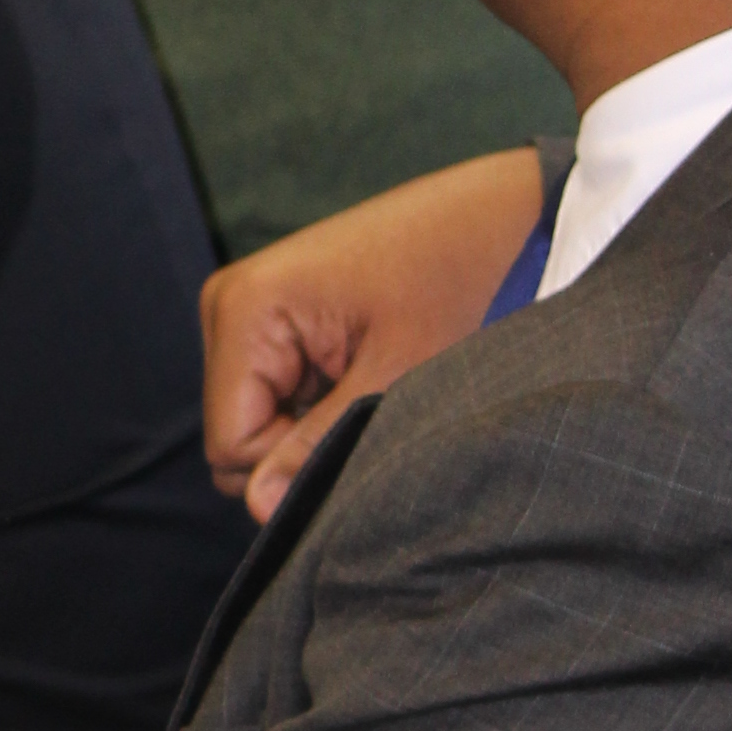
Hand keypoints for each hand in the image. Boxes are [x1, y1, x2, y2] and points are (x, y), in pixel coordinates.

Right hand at [199, 147, 547, 521]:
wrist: (501, 217)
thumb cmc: (458, 282)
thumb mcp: (395, 377)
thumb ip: (318, 448)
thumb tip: (261, 513)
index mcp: (245, 310)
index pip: (230, 446)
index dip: (292, 465)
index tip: (362, 432)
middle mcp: (229, 303)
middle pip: (236, 432)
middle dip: (301, 442)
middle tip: (375, 405)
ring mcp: (250, 305)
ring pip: (258, 416)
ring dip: (315, 421)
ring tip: (378, 380)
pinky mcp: (276, 311)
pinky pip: (278, 388)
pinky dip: (321, 397)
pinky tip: (367, 366)